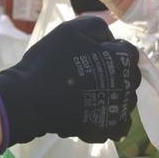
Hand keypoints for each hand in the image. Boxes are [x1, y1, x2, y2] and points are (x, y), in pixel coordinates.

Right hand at [0, 16, 138, 147]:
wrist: (30, 99)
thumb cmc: (50, 61)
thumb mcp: (73, 29)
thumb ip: (99, 27)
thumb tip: (111, 40)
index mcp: (124, 59)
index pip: (127, 51)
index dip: (108, 50)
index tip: (88, 55)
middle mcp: (128, 86)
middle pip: (127, 77)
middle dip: (112, 74)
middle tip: (86, 75)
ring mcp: (118, 110)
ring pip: (122, 100)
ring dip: (110, 96)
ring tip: (85, 95)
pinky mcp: (106, 130)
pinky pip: (117, 124)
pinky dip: (107, 119)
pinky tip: (91, 113)